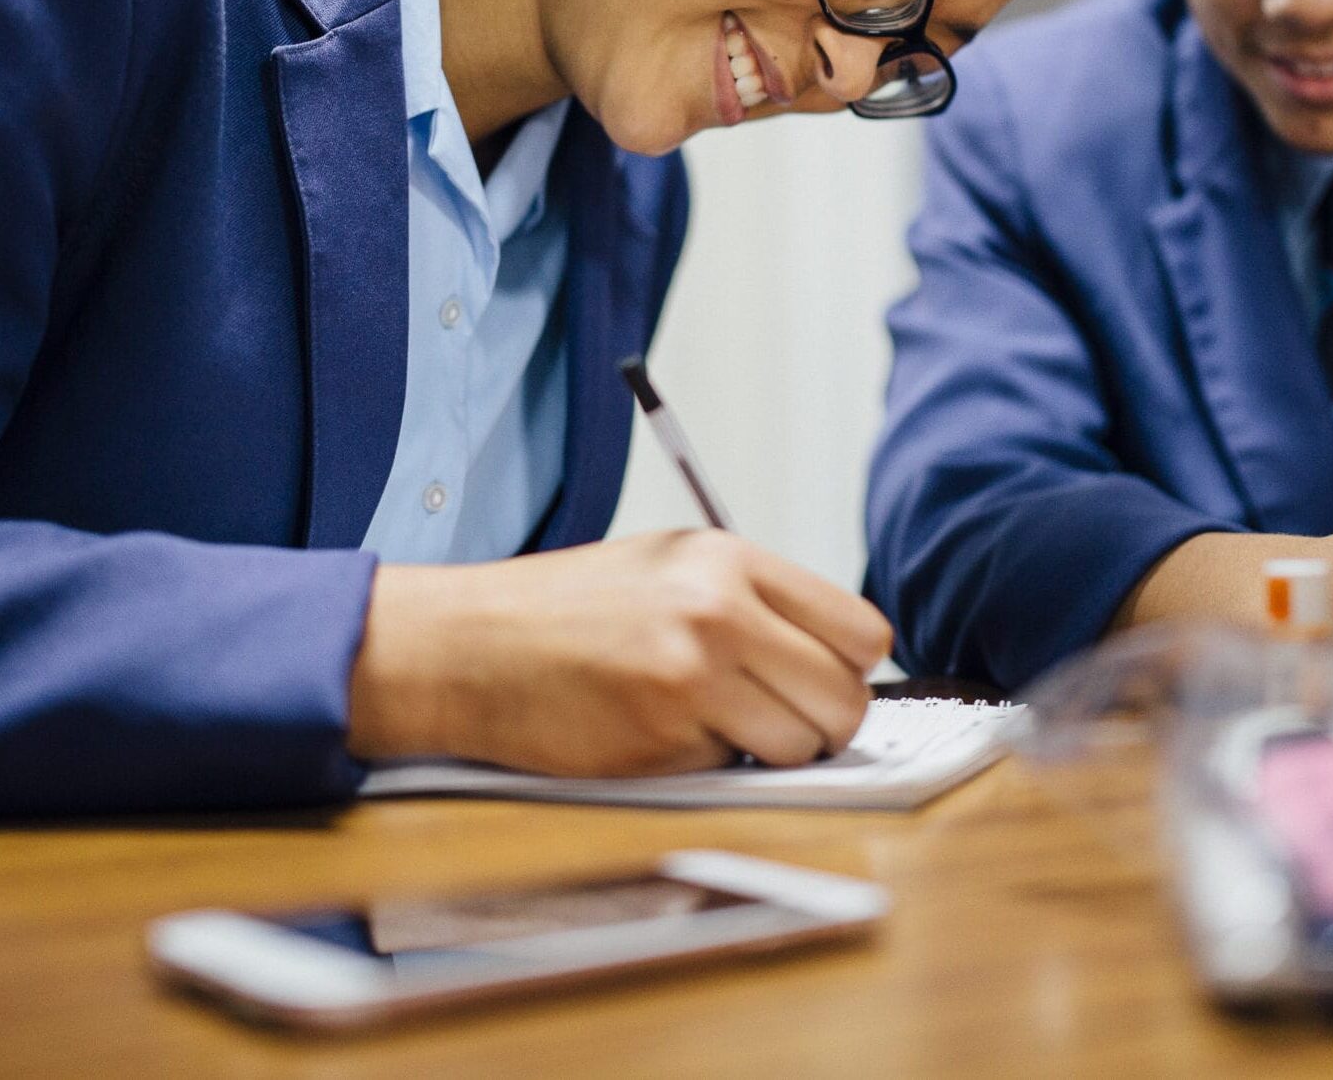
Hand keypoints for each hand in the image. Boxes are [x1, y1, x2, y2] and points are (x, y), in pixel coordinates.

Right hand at [348, 530, 890, 775]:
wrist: (471, 647)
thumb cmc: (568, 608)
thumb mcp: (670, 565)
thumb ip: (754, 599)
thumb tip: (840, 657)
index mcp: (730, 560)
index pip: (861, 631)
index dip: (852, 669)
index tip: (826, 681)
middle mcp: (720, 613)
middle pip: (845, 699)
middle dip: (823, 724)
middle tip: (781, 720)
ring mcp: (692, 679)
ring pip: (799, 747)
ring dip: (769, 752)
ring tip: (713, 725)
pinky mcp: (661, 741)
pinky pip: (731, 771)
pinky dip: (708, 765)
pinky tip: (659, 734)